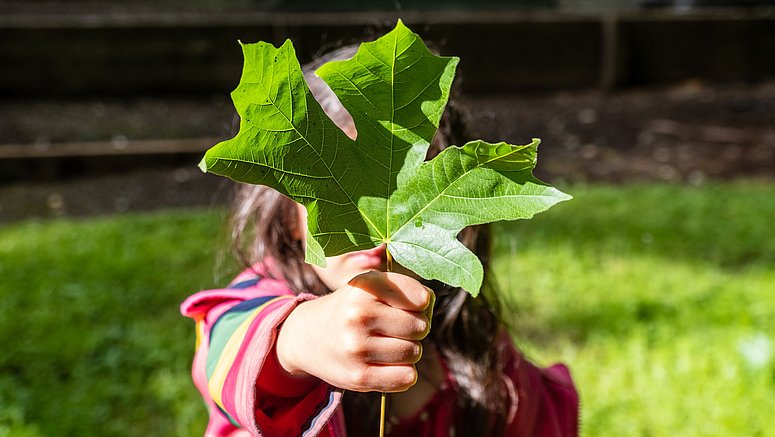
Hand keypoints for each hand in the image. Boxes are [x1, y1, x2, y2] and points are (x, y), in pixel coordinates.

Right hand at [276, 271, 433, 392]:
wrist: (308, 336)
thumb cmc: (352, 308)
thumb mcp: (370, 285)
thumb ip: (405, 289)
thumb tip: (428, 303)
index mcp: (364, 287)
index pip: (420, 298)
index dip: (421, 303)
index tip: (408, 305)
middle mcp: (358, 315)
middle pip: (420, 327)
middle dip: (416, 328)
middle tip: (396, 327)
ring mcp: (357, 347)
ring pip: (414, 352)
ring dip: (409, 350)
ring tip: (388, 344)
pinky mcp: (359, 376)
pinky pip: (406, 377)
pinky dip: (405, 372)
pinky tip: (388, 363)